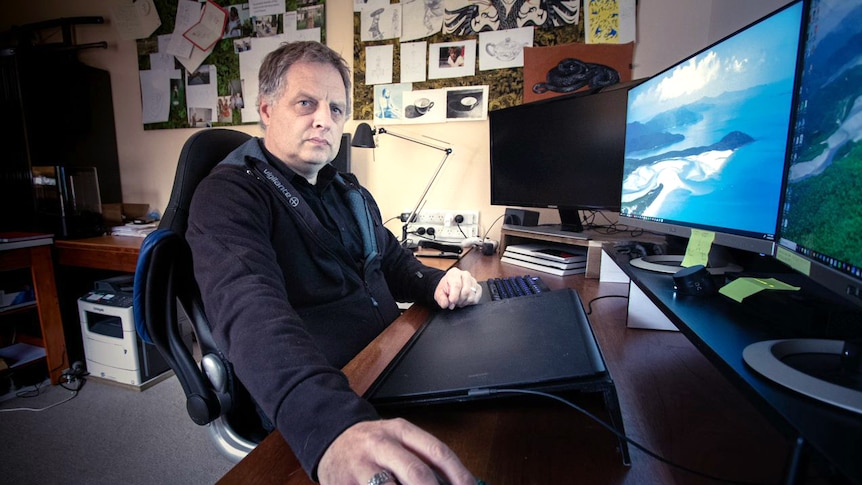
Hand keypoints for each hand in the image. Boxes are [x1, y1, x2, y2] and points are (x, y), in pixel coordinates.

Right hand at [317, 418, 475, 484]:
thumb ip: (423, 460)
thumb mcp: (398, 441)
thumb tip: (454, 484)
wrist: (330, 438)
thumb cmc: (372, 445)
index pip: (437, 452)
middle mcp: (380, 445)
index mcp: (400, 430)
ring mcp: (360, 466)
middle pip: (416, 472)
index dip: (459, 475)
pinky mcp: (344, 484)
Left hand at [433, 268, 480, 309]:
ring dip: (464, 302)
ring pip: (471, 296)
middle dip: (459, 300)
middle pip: (466, 291)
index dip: (454, 295)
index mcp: (454, 273)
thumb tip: (446, 304)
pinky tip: (464, 301)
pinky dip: (469, 303)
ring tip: (458, 301)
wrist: (450, 286)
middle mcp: (465, 275)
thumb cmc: (445, 288)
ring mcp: (473, 281)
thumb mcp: (439, 293)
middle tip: (453, 303)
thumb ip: (441, 299)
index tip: (451, 302)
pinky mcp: (478, 287)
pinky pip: (476, 299)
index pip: (457, 285)